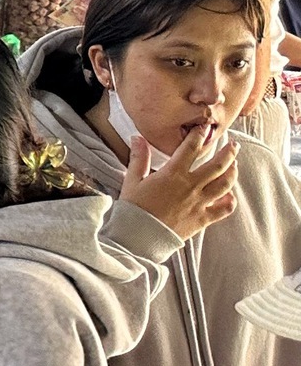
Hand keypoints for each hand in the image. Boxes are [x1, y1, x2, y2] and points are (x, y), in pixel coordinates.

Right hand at [121, 122, 238, 238]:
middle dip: (228, 152)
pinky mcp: (203, 219)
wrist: (138, 237)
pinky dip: (230, 201)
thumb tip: (138, 138)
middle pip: (218, 164)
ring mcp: (199, 203)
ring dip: (232, 173)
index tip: (204, 129)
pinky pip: (224, 209)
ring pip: (225, 184)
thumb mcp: (132, 180)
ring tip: (234, 166)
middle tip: (233, 145)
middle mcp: (191, 186)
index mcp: (173, 174)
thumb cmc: (133, 208)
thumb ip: (139, 158)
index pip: (192, 148)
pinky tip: (230, 196)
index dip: (200, 135)